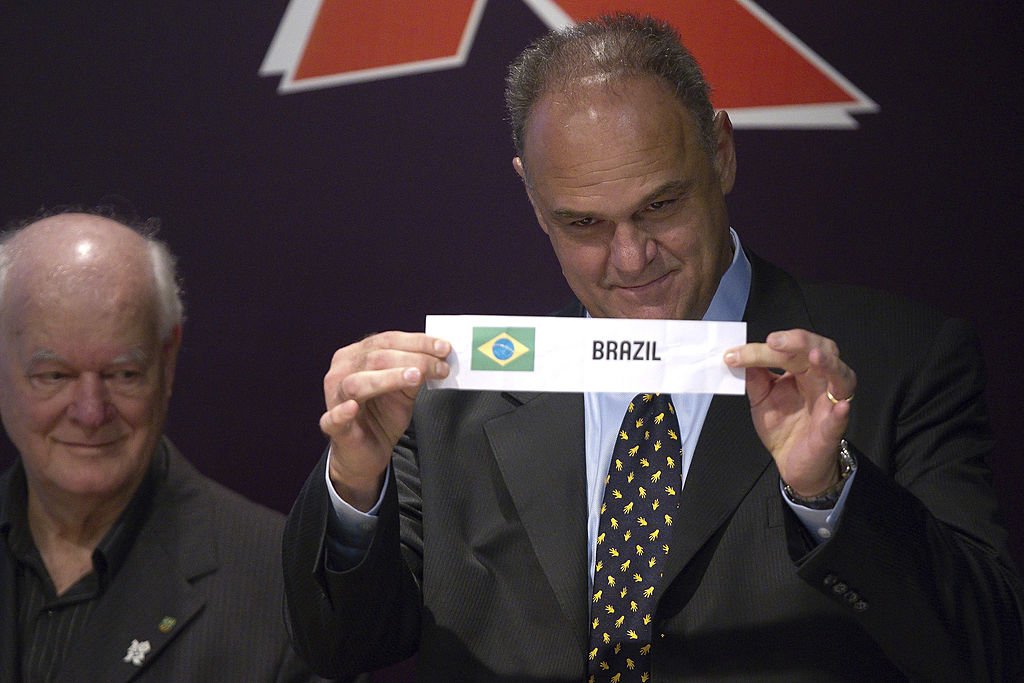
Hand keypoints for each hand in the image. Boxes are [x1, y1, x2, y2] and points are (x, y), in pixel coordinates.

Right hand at [320, 331, 450, 509]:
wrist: (368, 451)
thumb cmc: (383, 415)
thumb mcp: (405, 391)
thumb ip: (415, 372)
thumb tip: (437, 357)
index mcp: (356, 356)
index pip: (386, 340)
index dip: (416, 342)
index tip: (443, 348)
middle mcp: (342, 372)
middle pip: (375, 357)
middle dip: (413, 359)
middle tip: (440, 366)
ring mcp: (336, 398)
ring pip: (357, 382)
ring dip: (388, 378)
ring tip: (414, 376)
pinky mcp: (333, 425)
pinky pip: (333, 418)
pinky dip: (342, 413)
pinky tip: (353, 408)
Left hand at [724, 329, 855, 496]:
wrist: (791, 462)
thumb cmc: (783, 426)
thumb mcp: (761, 398)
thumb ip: (754, 378)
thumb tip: (740, 354)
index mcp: (803, 371)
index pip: (789, 350)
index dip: (764, 348)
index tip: (735, 354)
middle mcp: (820, 382)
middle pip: (820, 351)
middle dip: (799, 342)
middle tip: (773, 342)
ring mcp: (829, 404)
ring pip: (841, 377)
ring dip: (829, 364)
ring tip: (814, 356)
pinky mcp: (832, 430)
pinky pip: (840, 418)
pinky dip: (840, 412)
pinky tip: (839, 406)